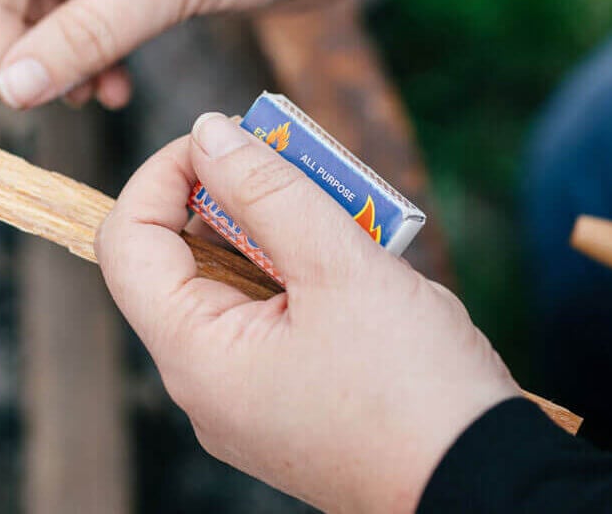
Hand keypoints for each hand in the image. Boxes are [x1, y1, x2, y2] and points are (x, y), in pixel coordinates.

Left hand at [96, 114, 518, 512]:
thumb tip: (208, 133)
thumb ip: (267, 190)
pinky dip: (300, 274)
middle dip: (237, 195)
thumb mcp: (342, 267)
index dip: (162, 174)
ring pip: (234, 285)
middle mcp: (205, 383)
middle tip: (300, 158)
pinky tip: (357, 257)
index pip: (127, 241)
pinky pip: (268, 319)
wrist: (484, 485)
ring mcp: (243, 399)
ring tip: (347, 206)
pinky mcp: (283, 403)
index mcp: (197, 355)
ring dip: (279, 230)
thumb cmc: (416, 389)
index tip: (224, 136)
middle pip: (184, 259)